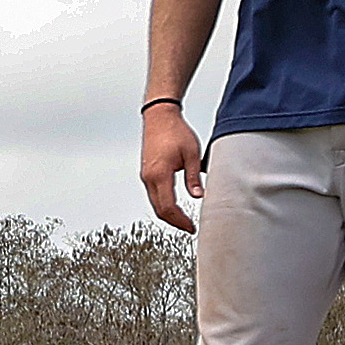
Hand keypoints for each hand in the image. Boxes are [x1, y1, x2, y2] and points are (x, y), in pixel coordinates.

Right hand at [142, 102, 204, 232]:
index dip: (180, 220)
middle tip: (189, 227)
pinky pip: (154, 194)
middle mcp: (149, 177)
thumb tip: (198, 196)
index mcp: (160, 174)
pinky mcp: (147, 172)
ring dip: (168, 213)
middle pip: (159, 209)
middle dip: (174, 221)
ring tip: (183, 219)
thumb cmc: (175, 131)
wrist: (159, 116)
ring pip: (155, 203)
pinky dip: (163, 204)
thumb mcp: (191, 154)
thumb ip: (193, 177)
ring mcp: (146, 175)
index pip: (168, 207)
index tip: (191, 227)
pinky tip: (174, 205)